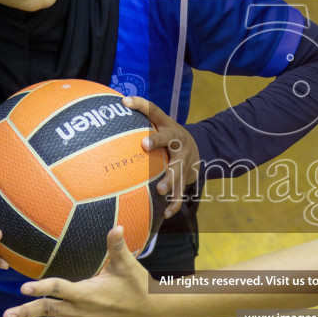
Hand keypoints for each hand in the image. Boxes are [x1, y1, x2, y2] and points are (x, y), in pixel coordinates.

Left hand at [7, 227, 155, 316]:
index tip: (23, 288)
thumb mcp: (126, 264)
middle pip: (47, 310)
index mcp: (85, 292)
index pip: (58, 288)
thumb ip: (117, 245)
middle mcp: (80, 310)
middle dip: (25, 312)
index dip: (41, 287)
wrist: (150, 310)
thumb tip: (118, 226)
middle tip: (5, 316)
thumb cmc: (137, 284)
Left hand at [123, 96, 198, 218]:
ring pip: (178, 169)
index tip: (126, 102)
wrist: (201, 148)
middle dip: (157, 141)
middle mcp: (178, 140)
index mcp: (168, 126)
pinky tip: (164, 214)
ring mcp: (184, 159)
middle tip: (144, 145)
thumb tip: (116, 105)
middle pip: (170, 139)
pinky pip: (181, 192)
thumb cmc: (169, 136)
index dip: (141, 105)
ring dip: (170, 179)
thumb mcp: (160, 124)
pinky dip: (174, 203)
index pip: (154, 111)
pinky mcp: (187, 176)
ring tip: (160, 190)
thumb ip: (143, 117)